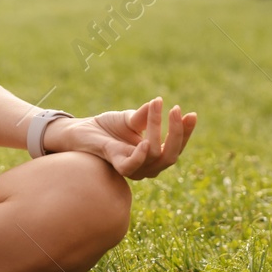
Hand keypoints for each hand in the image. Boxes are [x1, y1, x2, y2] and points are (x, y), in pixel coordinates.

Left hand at [43, 96, 195, 179]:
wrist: (80, 131)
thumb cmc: (107, 127)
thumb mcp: (130, 118)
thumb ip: (145, 116)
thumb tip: (159, 103)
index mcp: (154, 154)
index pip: (176, 146)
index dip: (185, 131)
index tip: (191, 114)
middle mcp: (147, 165)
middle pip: (171, 154)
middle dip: (177, 132)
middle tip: (177, 110)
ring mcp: (133, 168)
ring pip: (155, 155)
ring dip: (157, 128)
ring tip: (157, 107)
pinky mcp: (116, 165)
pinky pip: (132, 166)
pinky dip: (141, 155)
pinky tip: (147, 142)